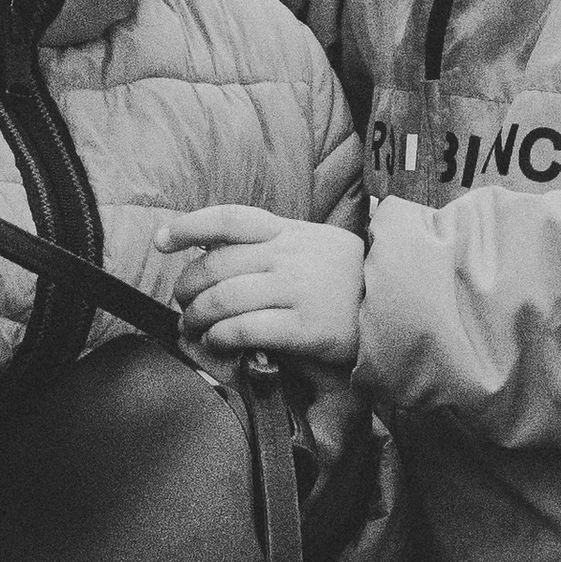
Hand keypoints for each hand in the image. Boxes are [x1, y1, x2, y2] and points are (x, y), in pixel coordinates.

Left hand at [154, 204, 364, 371]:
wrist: (398, 304)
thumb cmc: (347, 277)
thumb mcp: (312, 244)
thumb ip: (270, 243)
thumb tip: (216, 250)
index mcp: (287, 231)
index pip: (229, 219)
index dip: (189, 227)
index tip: (162, 240)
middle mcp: (288, 255)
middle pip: (215, 266)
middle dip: (187, 288)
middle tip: (182, 305)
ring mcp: (296, 289)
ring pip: (224, 298)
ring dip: (197, 317)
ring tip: (194, 329)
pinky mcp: (305, 326)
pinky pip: (246, 329)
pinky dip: (222, 336)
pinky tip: (219, 342)